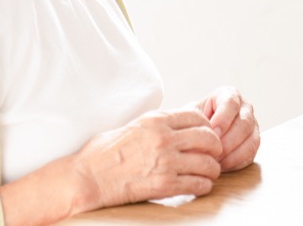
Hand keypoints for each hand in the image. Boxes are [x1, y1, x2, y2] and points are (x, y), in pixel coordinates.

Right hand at [70, 108, 222, 209]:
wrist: (87, 178)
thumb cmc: (105, 152)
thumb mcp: (134, 126)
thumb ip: (158, 124)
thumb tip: (178, 123)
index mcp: (157, 120)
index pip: (197, 117)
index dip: (208, 127)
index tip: (208, 135)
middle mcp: (164, 138)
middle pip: (208, 137)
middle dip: (215, 147)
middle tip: (214, 155)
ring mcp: (165, 161)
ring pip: (207, 163)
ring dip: (213, 169)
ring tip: (210, 173)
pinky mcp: (164, 184)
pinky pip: (197, 184)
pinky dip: (204, 186)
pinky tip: (200, 186)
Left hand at [196, 86, 260, 171]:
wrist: (199, 134)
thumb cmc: (194, 122)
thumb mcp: (190, 115)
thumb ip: (193, 119)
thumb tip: (197, 132)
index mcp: (229, 95)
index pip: (231, 103)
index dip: (223, 119)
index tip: (211, 133)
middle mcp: (245, 108)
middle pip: (244, 123)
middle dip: (227, 140)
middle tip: (213, 151)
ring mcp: (252, 126)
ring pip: (250, 139)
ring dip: (232, 153)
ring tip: (215, 160)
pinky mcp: (253, 143)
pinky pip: (250, 153)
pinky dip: (236, 161)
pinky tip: (222, 165)